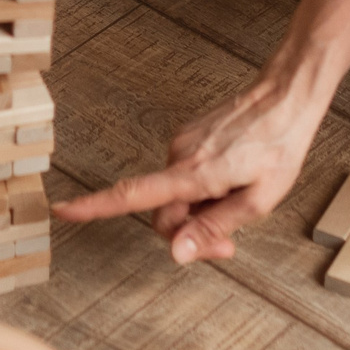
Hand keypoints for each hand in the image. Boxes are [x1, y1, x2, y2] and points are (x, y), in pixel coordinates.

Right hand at [54, 80, 322, 263]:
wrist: (286, 97)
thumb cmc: (279, 146)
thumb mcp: (259, 201)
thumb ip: (213, 227)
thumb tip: (177, 252)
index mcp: (194, 173)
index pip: (133, 195)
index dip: (95, 206)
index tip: (64, 209)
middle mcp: (180, 155)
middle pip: (164, 213)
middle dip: (189, 235)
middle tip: (227, 246)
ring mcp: (183, 143)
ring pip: (175, 196)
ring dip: (199, 212)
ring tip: (238, 204)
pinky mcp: (190, 138)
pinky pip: (184, 177)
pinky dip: (201, 191)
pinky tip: (230, 184)